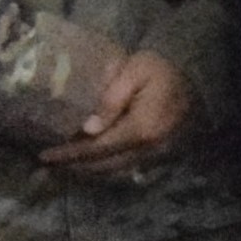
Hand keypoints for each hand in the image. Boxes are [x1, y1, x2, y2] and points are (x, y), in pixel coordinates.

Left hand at [44, 49, 198, 176]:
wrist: (196, 75)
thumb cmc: (160, 68)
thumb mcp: (134, 72)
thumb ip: (111, 99)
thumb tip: (88, 128)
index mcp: (142, 128)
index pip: (98, 148)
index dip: (70, 154)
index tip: (45, 156)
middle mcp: (151, 148)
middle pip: (105, 165)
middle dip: (75, 166)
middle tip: (48, 163)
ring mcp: (158, 155)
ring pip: (116, 171)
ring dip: (88, 171)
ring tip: (64, 165)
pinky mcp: (160, 155)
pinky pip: (128, 168)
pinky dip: (106, 169)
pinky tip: (90, 163)